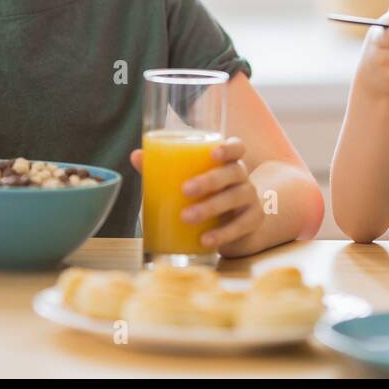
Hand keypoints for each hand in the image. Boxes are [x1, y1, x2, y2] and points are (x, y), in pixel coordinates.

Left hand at [129, 137, 264, 253]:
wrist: (237, 224)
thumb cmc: (208, 194)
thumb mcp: (191, 180)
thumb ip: (164, 168)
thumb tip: (136, 156)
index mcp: (228, 162)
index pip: (237, 147)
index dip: (228, 148)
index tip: (213, 153)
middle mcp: (242, 178)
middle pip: (233, 172)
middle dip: (209, 180)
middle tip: (185, 190)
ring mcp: (250, 199)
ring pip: (235, 198)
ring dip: (211, 207)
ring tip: (186, 217)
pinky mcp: (252, 222)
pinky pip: (240, 227)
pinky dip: (222, 234)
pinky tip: (205, 240)